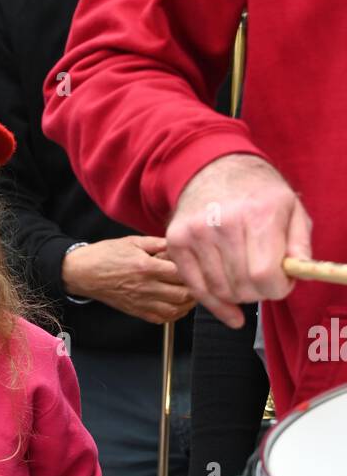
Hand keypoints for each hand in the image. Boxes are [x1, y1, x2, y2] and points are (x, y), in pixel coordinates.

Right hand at [62, 236, 196, 323]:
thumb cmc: (105, 255)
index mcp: (146, 267)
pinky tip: (178, 306)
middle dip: (196, 288)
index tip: (198, 264)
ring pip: (175, 310)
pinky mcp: (136, 311)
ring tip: (192, 294)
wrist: (83, 273)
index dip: (194, 269)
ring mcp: (141, 302)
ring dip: (188, 304)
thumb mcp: (133, 241)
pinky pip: (161, 319)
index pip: (181, 272)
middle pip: (182, 294)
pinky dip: (174, 315)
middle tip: (200, 280)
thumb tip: (178, 244)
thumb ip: (158, 243)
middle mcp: (145, 287)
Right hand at [166, 155, 312, 329]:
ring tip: (245, 280)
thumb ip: (300, 244)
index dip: (277, 288)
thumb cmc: (256, 192)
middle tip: (262, 281)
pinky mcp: (176, 242)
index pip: (264, 275)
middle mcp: (224, 222)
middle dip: (258, 292)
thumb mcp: (291, 208)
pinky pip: (196, 289)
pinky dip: (214, 303)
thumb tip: (298, 273)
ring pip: (220, 291)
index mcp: (258, 213)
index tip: (280, 283)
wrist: (214, 168)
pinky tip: (228, 307)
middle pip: (242, 287)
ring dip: (237, 296)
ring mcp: (196, 233)